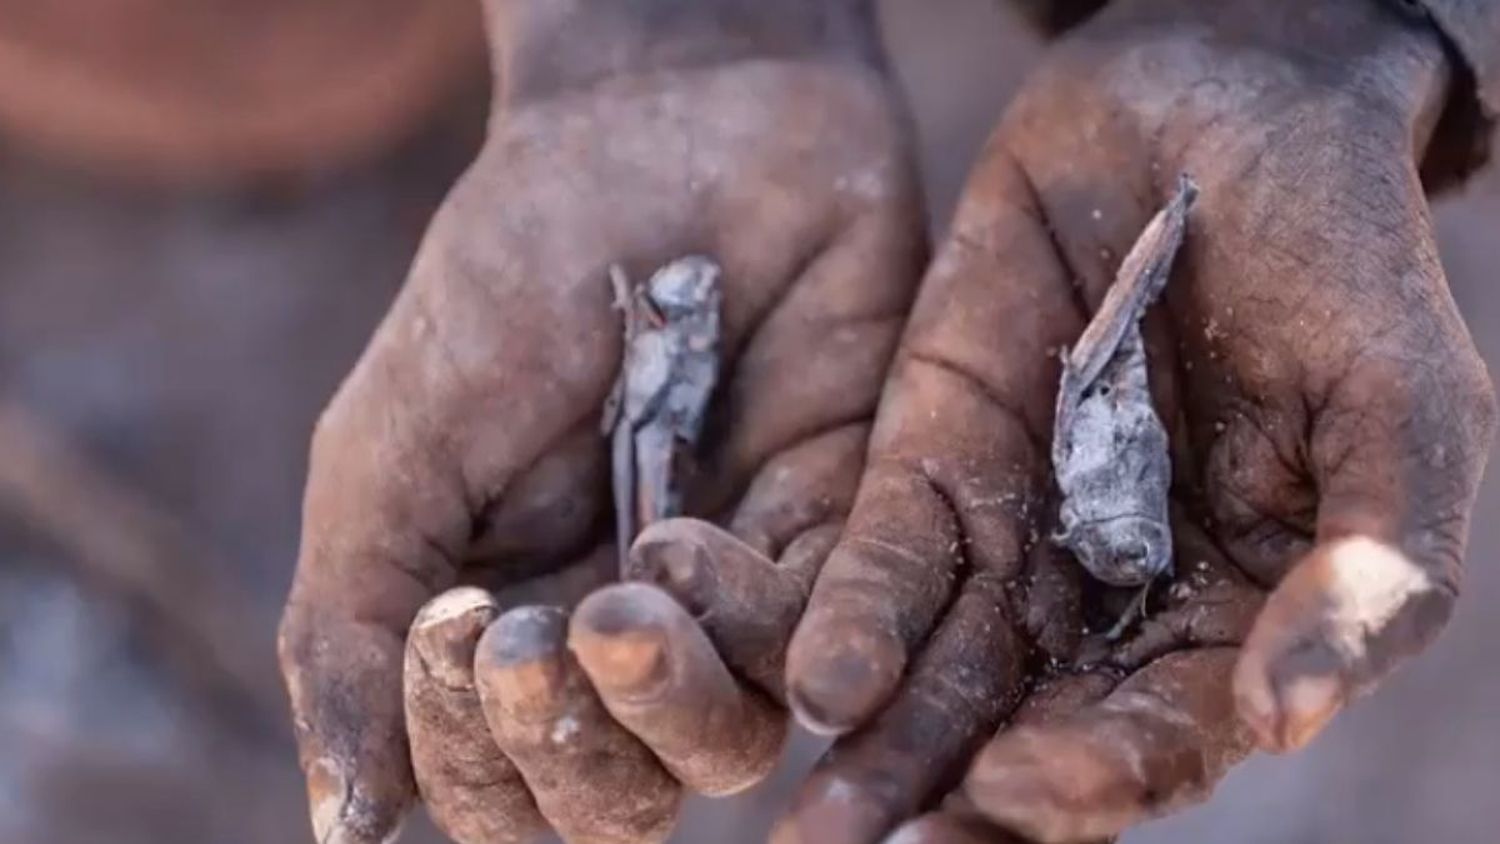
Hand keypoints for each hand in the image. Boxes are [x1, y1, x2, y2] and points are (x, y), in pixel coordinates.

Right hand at [275, 1, 926, 840]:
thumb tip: (344, 827)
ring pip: (724, 752)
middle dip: (566, 755)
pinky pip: (820, 648)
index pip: (493, 785)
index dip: (469, 756)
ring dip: (666, 709)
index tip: (449, 628)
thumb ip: (351, 631)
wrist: (662, 129)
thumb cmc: (509, 275)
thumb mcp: (391, 447)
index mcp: (504, 622)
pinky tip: (690, 543)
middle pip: (615, 801)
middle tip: (532, 643)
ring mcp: (733, 593)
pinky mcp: (838, 533)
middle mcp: (622, 634)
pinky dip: (755, 628)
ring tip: (626, 604)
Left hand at [778, 1, 1496, 841]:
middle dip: (956, 801)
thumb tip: (1288, 721)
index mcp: (1235, 614)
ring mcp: (1016, 530)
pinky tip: (818, 680)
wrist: (1217, 108)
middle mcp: (1113, 597)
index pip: (1162, 733)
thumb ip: (1368, 565)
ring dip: (878, 752)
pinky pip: (887, 554)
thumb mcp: (1400, 407)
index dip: (1100, 774)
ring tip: (812, 829)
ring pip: (940, 670)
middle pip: (1029, 730)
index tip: (1025, 794)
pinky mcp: (931, 456)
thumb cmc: (1340, 258)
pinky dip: (852, 616)